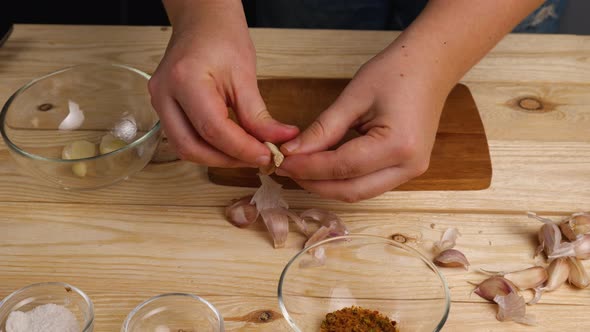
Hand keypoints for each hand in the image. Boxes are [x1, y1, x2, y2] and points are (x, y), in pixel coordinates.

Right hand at [149, 0, 297, 167]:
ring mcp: (159, 103)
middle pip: (191, 147)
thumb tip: (278, 142)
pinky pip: (183, 139)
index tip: (267, 155)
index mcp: (184, 80)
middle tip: (258, 159)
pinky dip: (208, 148)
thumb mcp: (245, 75)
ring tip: (247, 154)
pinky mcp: (164, 109)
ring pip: (184, 148)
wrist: (202, 22)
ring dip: (217, 158)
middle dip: (227, 160)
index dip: (242, 149)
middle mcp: (164, 95)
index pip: (213, 129)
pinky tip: (231, 146)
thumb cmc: (222, 38)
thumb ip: (258, 115)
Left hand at [276, 44, 450, 201]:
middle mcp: (408, 166)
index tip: (281, 162)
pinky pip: (369, 184)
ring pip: (359, 192)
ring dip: (327, 185)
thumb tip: (293, 152)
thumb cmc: (396, 71)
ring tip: (300, 169)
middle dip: (314, 184)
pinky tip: (322, 168)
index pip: (342, 167)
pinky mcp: (407, 169)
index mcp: (398, 145)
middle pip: (351, 190)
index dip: (308, 168)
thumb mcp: (354, 97)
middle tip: (285, 170)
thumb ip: (323, 129)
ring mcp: (411, 171)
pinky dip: (343, 180)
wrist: (432, 64)